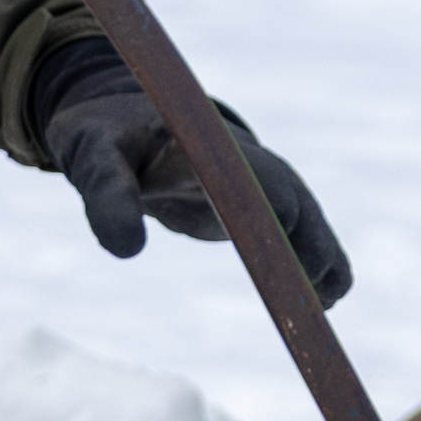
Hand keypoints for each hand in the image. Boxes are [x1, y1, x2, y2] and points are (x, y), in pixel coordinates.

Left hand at [22, 40, 353, 306]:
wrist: (125, 116)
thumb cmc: (104, 136)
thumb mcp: (91, 157)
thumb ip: (106, 194)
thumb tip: (128, 250)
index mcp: (209, 143)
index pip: (254, 177)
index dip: (271, 218)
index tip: (277, 267)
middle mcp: (245, 159)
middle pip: (293, 202)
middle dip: (308, 248)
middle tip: (314, 304)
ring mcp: (257, 179)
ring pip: (305, 217)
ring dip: (321, 258)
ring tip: (329, 304)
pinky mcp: (257, 201)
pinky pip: (299, 227)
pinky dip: (317, 258)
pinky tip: (328, 297)